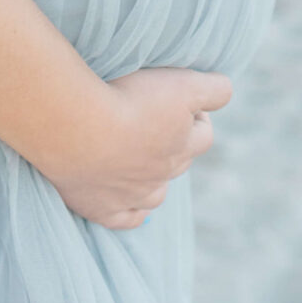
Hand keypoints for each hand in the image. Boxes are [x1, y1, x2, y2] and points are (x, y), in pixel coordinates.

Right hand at [42, 65, 232, 231]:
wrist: (75, 127)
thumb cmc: (127, 98)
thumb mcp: (182, 82)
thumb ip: (214, 89)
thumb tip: (225, 93)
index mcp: (183, 143)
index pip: (204, 135)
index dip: (197, 117)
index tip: (182, 104)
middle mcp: (163, 173)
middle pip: (180, 163)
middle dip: (174, 144)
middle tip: (151, 120)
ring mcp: (133, 194)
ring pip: (157, 194)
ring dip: (155, 178)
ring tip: (138, 157)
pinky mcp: (103, 208)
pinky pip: (127, 220)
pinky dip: (132, 213)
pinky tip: (131, 206)